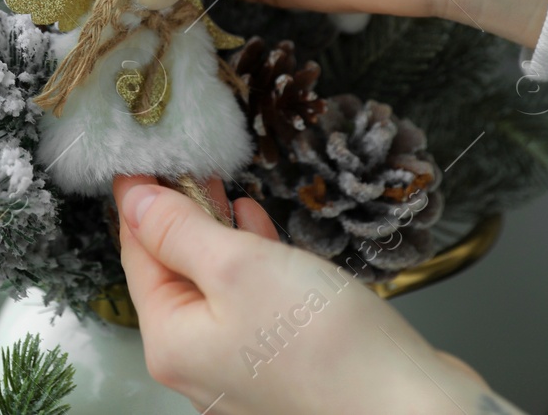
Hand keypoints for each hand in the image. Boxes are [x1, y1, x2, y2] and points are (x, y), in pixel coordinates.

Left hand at [113, 175, 524, 414]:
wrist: (414, 413)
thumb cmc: (326, 347)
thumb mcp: (238, 266)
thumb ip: (179, 230)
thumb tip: (133, 200)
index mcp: (170, 342)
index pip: (137, 255)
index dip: (139, 201)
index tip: (141, 157)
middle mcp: (197, 364)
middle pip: (172, 273)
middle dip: (177, 215)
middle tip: (185, 162)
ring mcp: (240, 371)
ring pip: (212, 287)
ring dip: (215, 234)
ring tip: (217, 187)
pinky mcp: (283, 368)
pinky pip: (250, 305)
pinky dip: (250, 264)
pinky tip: (259, 230)